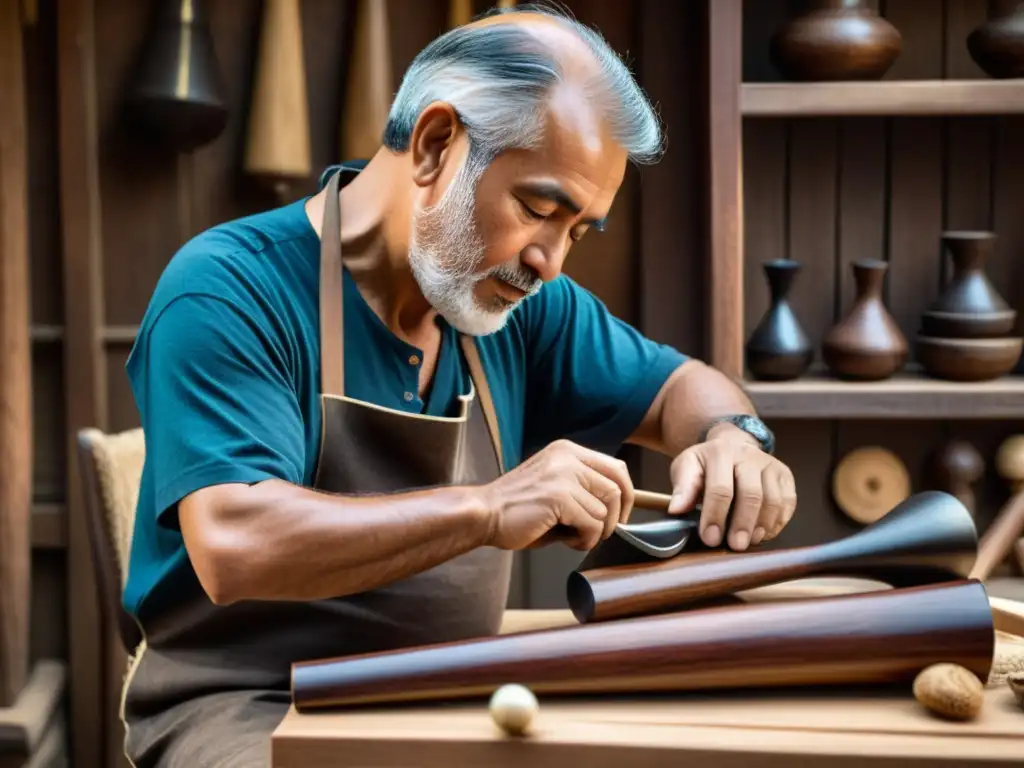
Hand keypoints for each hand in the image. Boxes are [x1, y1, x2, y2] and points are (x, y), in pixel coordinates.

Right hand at [478, 439, 634, 551]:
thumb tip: (617, 510)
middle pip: (617, 488)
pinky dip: (585, 540)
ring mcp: (564, 476)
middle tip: (601, 533)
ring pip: (606, 511)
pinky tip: (568, 541)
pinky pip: (593, 525)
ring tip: (574, 537)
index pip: (617, 468)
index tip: (619, 517)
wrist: (483, 514)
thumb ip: (582, 489)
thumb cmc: (518, 509)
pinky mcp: (560, 498)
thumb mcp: (554, 486)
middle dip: (616, 518)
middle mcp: (568, 457)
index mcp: (567, 451)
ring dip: (596, 532)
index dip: (626, 496)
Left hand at [667, 424, 796, 550]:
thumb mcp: (687, 468)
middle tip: (735, 546)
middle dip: (742, 524)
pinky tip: (763, 534)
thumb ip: (682, 488)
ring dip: (762, 526)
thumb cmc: (706, 465)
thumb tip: (676, 510)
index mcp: (720, 452)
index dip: (715, 516)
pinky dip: (777, 522)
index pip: (720, 488)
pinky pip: (788, 502)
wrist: (731, 446)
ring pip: (774, 500)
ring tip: (750, 542)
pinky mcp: (785, 475)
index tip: (710, 538)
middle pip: (752, 494)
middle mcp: (749, 456)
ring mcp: (770, 464)